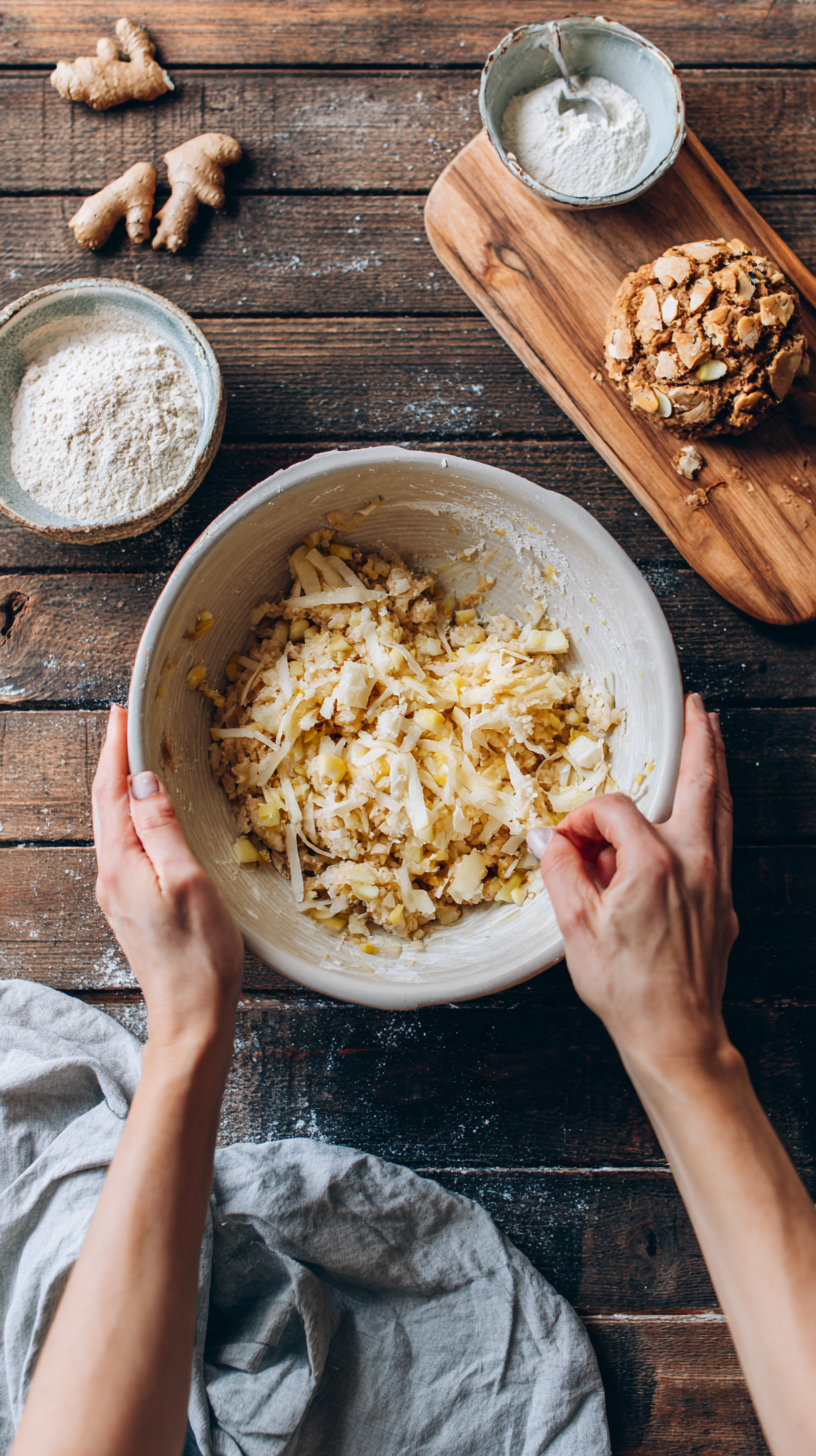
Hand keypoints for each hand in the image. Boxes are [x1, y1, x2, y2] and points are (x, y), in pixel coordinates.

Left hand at [92, 704, 243, 1060]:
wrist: (192, 1015)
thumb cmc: (199, 954)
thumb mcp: (188, 882)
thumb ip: (162, 828)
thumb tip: (143, 780)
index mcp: (121, 866)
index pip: (110, 794)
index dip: (114, 751)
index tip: (121, 713)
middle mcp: (111, 877)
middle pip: (104, 808)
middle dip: (113, 763)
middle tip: (125, 723)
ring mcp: (119, 894)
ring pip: (113, 828)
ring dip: (120, 789)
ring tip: (135, 758)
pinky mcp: (133, 907)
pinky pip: (126, 847)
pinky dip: (132, 818)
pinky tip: (148, 813)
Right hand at [534, 693, 738, 1072]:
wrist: (677, 1035)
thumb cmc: (627, 989)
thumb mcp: (576, 927)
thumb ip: (561, 871)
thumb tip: (548, 838)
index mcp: (654, 863)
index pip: (615, 810)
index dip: (583, 820)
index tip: (564, 844)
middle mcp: (695, 862)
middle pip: (701, 782)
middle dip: (699, 739)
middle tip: (696, 707)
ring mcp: (717, 882)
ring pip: (722, 807)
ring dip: (717, 766)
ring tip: (713, 736)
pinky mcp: (725, 903)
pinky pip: (723, 839)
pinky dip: (716, 810)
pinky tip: (706, 808)